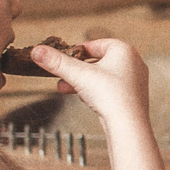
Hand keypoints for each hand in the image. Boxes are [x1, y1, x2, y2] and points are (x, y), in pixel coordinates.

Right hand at [35, 38, 151, 134]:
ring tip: (63, 86)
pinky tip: (81, 97)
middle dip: (76, 69)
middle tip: (60, 73)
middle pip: (96, 61)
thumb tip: (37, 51)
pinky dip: (93, 90)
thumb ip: (57, 62)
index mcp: (124, 50)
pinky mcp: (130, 95)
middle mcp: (132, 62)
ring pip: (101, 76)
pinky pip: (108, 88)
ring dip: (81, 81)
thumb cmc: (110, 95)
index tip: (62, 56)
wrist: (128, 125)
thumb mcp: (78, 75)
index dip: (76, 51)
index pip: (94, 44)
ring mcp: (133, 80)